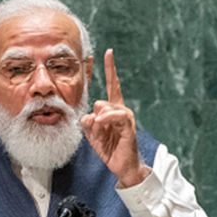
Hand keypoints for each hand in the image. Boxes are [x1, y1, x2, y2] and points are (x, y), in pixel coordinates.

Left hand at [81, 48, 149, 187]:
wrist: (122, 165)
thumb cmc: (109, 149)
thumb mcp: (92, 135)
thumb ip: (87, 122)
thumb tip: (91, 115)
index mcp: (113, 109)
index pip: (112, 85)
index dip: (110, 69)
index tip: (108, 52)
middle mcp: (121, 109)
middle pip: (99, 103)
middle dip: (94, 121)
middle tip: (98, 135)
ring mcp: (126, 116)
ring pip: (103, 109)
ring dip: (98, 126)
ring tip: (103, 137)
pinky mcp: (128, 124)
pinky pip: (114, 115)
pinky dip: (105, 120)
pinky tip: (102, 125)